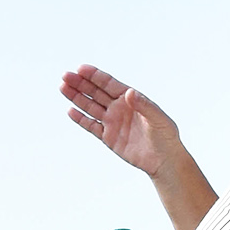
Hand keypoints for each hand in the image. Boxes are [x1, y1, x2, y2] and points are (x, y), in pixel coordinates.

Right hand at [58, 66, 180, 180]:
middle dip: (80, 84)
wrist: (164, 160)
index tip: (81, 69)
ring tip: (63, 87)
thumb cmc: (166, 136)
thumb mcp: (158, 118)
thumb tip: (129, 93)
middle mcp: (120, 108)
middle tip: (65, 76)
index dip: (95, 76)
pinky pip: (91, 126)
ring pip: (90, 107)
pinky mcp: (108, 137)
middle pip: (96, 93)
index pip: (109, 84)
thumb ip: (144, 105)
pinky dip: (81, 119)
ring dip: (76, 97)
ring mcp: (113, 122)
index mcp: (131, 99)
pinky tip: (71, 110)